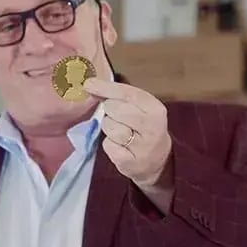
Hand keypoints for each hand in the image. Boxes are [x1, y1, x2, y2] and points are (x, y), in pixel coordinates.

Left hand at [84, 78, 174, 212]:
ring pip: (109, 126)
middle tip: (119, 119)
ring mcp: (141, 146)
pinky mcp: (129, 162)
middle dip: (110, 111)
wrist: (158, 163)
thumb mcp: (141, 110)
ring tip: (122, 134)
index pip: (127, 93)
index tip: (89, 84)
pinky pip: (107, 144)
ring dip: (109, 129)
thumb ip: (120, 97)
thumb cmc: (144, 130)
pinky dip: (109, 144)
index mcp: (155, 109)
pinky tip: (120, 147)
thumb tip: (90, 85)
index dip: (106, 88)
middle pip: (114, 108)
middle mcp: (151, 127)